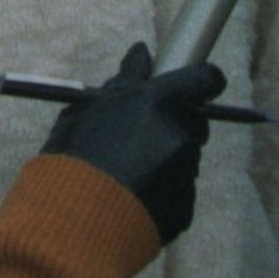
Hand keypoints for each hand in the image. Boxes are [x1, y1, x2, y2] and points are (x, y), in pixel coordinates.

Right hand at [42, 42, 226, 242]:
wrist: (73, 224)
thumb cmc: (74, 157)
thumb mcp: (89, 107)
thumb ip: (124, 79)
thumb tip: (143, 53)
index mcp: (159, 102)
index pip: (205, 78)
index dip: (203, 78)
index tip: (194, 83)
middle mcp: (180, 135)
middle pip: (196, 121)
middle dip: (176, 123)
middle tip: (143, 134)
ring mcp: (186, 174)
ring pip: (186, 157)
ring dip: (167, 158)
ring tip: (127, 172)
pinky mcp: (185, 208)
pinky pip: (180, 191)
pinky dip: (163, 191)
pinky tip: (132, 196)